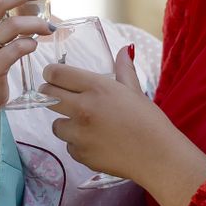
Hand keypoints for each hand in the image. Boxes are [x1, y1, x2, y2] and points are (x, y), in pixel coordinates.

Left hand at [43, 47, 161, 178]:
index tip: (52, 76)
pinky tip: (96, 143)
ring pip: (56, 124)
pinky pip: (69, 146)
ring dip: (66, 123)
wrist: (157, 157)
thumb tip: (124, 49)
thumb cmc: (150, 122)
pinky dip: (78, 144)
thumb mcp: (135, 91)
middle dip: (50, 94)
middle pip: (48, 95)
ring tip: (85, 125)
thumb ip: (124, 69)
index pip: (57, 74)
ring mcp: (79, 133)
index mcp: (97, 88)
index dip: (51, 74)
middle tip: (58, 96)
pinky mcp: (80, 154)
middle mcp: (83, 108)